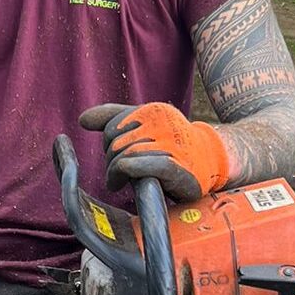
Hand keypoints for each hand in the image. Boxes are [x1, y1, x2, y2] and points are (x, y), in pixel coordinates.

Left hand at [78, 101, 229, 200]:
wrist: (212, 161)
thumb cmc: (173, 145)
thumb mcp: (145, 127)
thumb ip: (113, 118)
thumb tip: (82, 120)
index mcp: (152, 112)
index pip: (112, 128)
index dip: (109, 146)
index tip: (117, 158)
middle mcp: (162, 124)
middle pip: (116, 144)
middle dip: (111, 162)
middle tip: (118, 175)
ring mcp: (170, 145)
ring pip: (124, 157)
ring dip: (115, 174)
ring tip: (119, 182)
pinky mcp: (176, 168)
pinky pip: (142, 165)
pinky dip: (127, 171)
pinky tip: (122, 179)